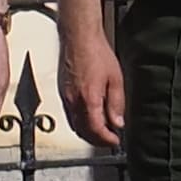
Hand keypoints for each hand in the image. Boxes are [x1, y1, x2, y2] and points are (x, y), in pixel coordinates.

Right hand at [62, 23, 126, 149]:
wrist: (79, 39)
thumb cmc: (96, 54)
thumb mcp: (116, 80)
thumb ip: (116, 104)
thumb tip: (117, 122)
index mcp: (89, 99)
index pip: (96, 130)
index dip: (106, 140)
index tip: (115, 141)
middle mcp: (74, 101)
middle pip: (82, 131)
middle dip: (97, 140)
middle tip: (109, 140)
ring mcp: (65, 97)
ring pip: (74, 124)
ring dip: (87, 132)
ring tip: (102, 131)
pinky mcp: (62, 92)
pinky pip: (69, 114)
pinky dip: (80, 122)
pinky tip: (90, 117)